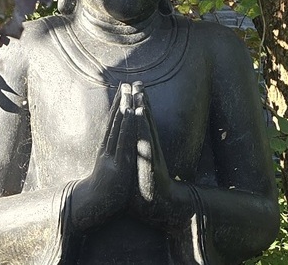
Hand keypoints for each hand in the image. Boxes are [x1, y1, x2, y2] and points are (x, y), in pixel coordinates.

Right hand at [71, 82, 150, 219]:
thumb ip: (108, 160)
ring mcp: (113, 154)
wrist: (93, 206)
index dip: (117, 107)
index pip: (112, 124)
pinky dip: (131, 124)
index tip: (121, 91)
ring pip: (120, 126)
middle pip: (115, 121)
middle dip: (121, 101)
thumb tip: (109, 152)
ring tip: (129, 91)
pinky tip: (135, 111)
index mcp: (106, 150)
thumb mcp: (106, 171)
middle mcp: (108, 148)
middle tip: (125, 82)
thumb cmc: (101, 190)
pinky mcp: (120, 161)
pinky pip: (126, 139)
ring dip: (125, 107)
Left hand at [120, 82, 187, 226]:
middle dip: (141, 100)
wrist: (159, 205)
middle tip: (138, 82)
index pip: (141, 124)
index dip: (137, 108)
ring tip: (140, 91)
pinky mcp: (150, 157)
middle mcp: (149, 147)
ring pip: (146, 125)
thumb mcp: (137, 172)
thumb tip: (128, 157)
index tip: (133, 92)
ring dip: (143, 107)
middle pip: (145, 119)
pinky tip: (140, 111)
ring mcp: (150, 151)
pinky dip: (143, 123)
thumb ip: (135, 161)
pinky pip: (145, 136)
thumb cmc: (145, 191)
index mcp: (145, 149)